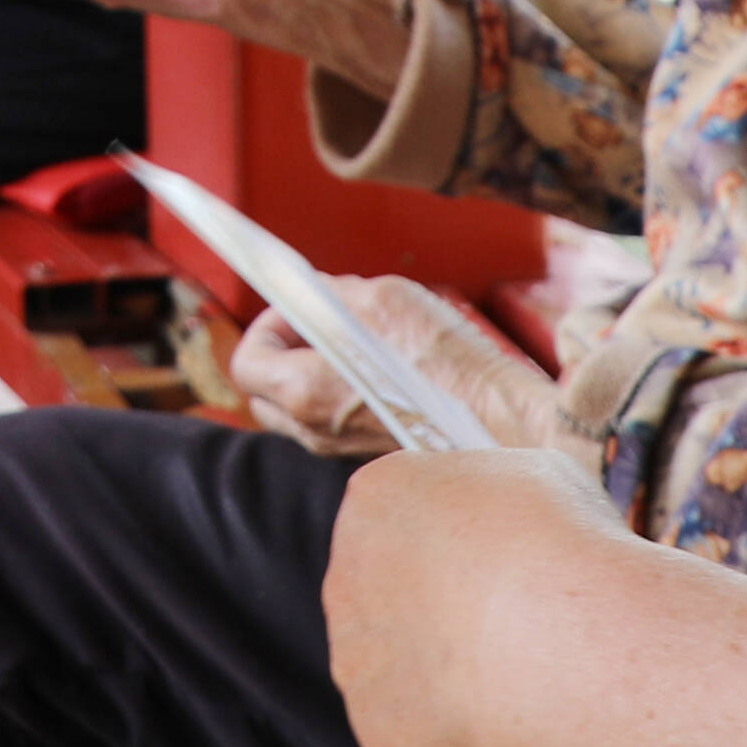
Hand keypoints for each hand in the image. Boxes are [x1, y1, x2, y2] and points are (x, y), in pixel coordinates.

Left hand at [228, 279, 575, 466]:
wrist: (500, 418)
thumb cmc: (443, 359)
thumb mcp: (381, 299)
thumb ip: (330, 294)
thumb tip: (311, 292)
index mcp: (303, 392)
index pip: (246, 363)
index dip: (264, 326)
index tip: (295, 307)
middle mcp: (313, 431)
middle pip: (265, 392)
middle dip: (281, 351)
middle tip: (316, 322)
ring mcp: (341, 450)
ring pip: (299, 410)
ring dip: (310, 372)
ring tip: (352, 341)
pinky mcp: (370, 455)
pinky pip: (333, 422)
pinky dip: (338, 394)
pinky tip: (377, 368)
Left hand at [320, 438, 650, 746]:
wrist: (557, 645)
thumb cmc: (560, 548)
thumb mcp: (538, 478)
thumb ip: (495, 499)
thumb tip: (509, 527)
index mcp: (378, 500)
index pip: (408, 515)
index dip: (465, 542)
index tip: (507, 559)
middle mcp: (347, 580)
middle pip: (398, 599)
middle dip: (450, 616)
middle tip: (521, 629)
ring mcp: (357, 665)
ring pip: (408, 676)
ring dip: (455, 682)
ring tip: (526, 680)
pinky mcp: (379, 737)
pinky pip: (426, 742)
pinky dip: (469, 742)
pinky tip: (517, 726)